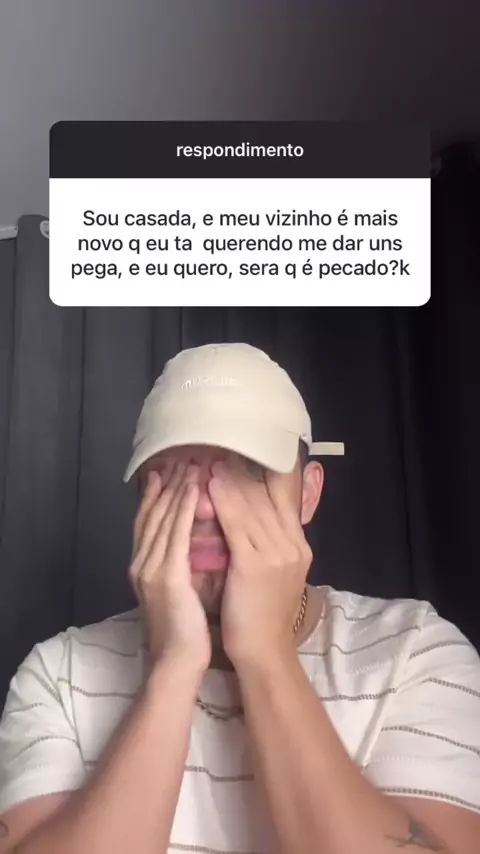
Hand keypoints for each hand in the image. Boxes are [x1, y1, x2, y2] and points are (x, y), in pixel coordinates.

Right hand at [129, 463, 210, 673]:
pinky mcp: (168, 576)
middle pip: (152, 512)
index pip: (147, 520)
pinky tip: (194, 489)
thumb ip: (178, 566)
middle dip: (167, 482)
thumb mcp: (177, 592)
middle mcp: (141, 562)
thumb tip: (190, 545)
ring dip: (177, 487)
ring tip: (189, 462)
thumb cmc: (184, 633)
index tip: (166, 469)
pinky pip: (177, 533)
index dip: (155, 493)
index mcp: (143, 566)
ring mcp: (151, 568)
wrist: (177, 663)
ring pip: (163, 517)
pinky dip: (184, 508)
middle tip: (180, 455)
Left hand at [208, 464, 312, 669]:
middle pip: (268, 498)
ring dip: (231, 481)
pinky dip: (224, 503)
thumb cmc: (263, 614)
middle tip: (223, 450)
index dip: (268, 474)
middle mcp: (293, 545)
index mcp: (299, 545)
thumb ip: (270, 543)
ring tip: (212, 461)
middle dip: (246, 472)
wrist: (264, 651)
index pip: (285, 499)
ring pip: (252, 507)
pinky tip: (210, 486)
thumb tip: (254, 516)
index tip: (249, 453)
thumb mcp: (276, 573)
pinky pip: (237, 525)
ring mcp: (276, 554)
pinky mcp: (255, 564)